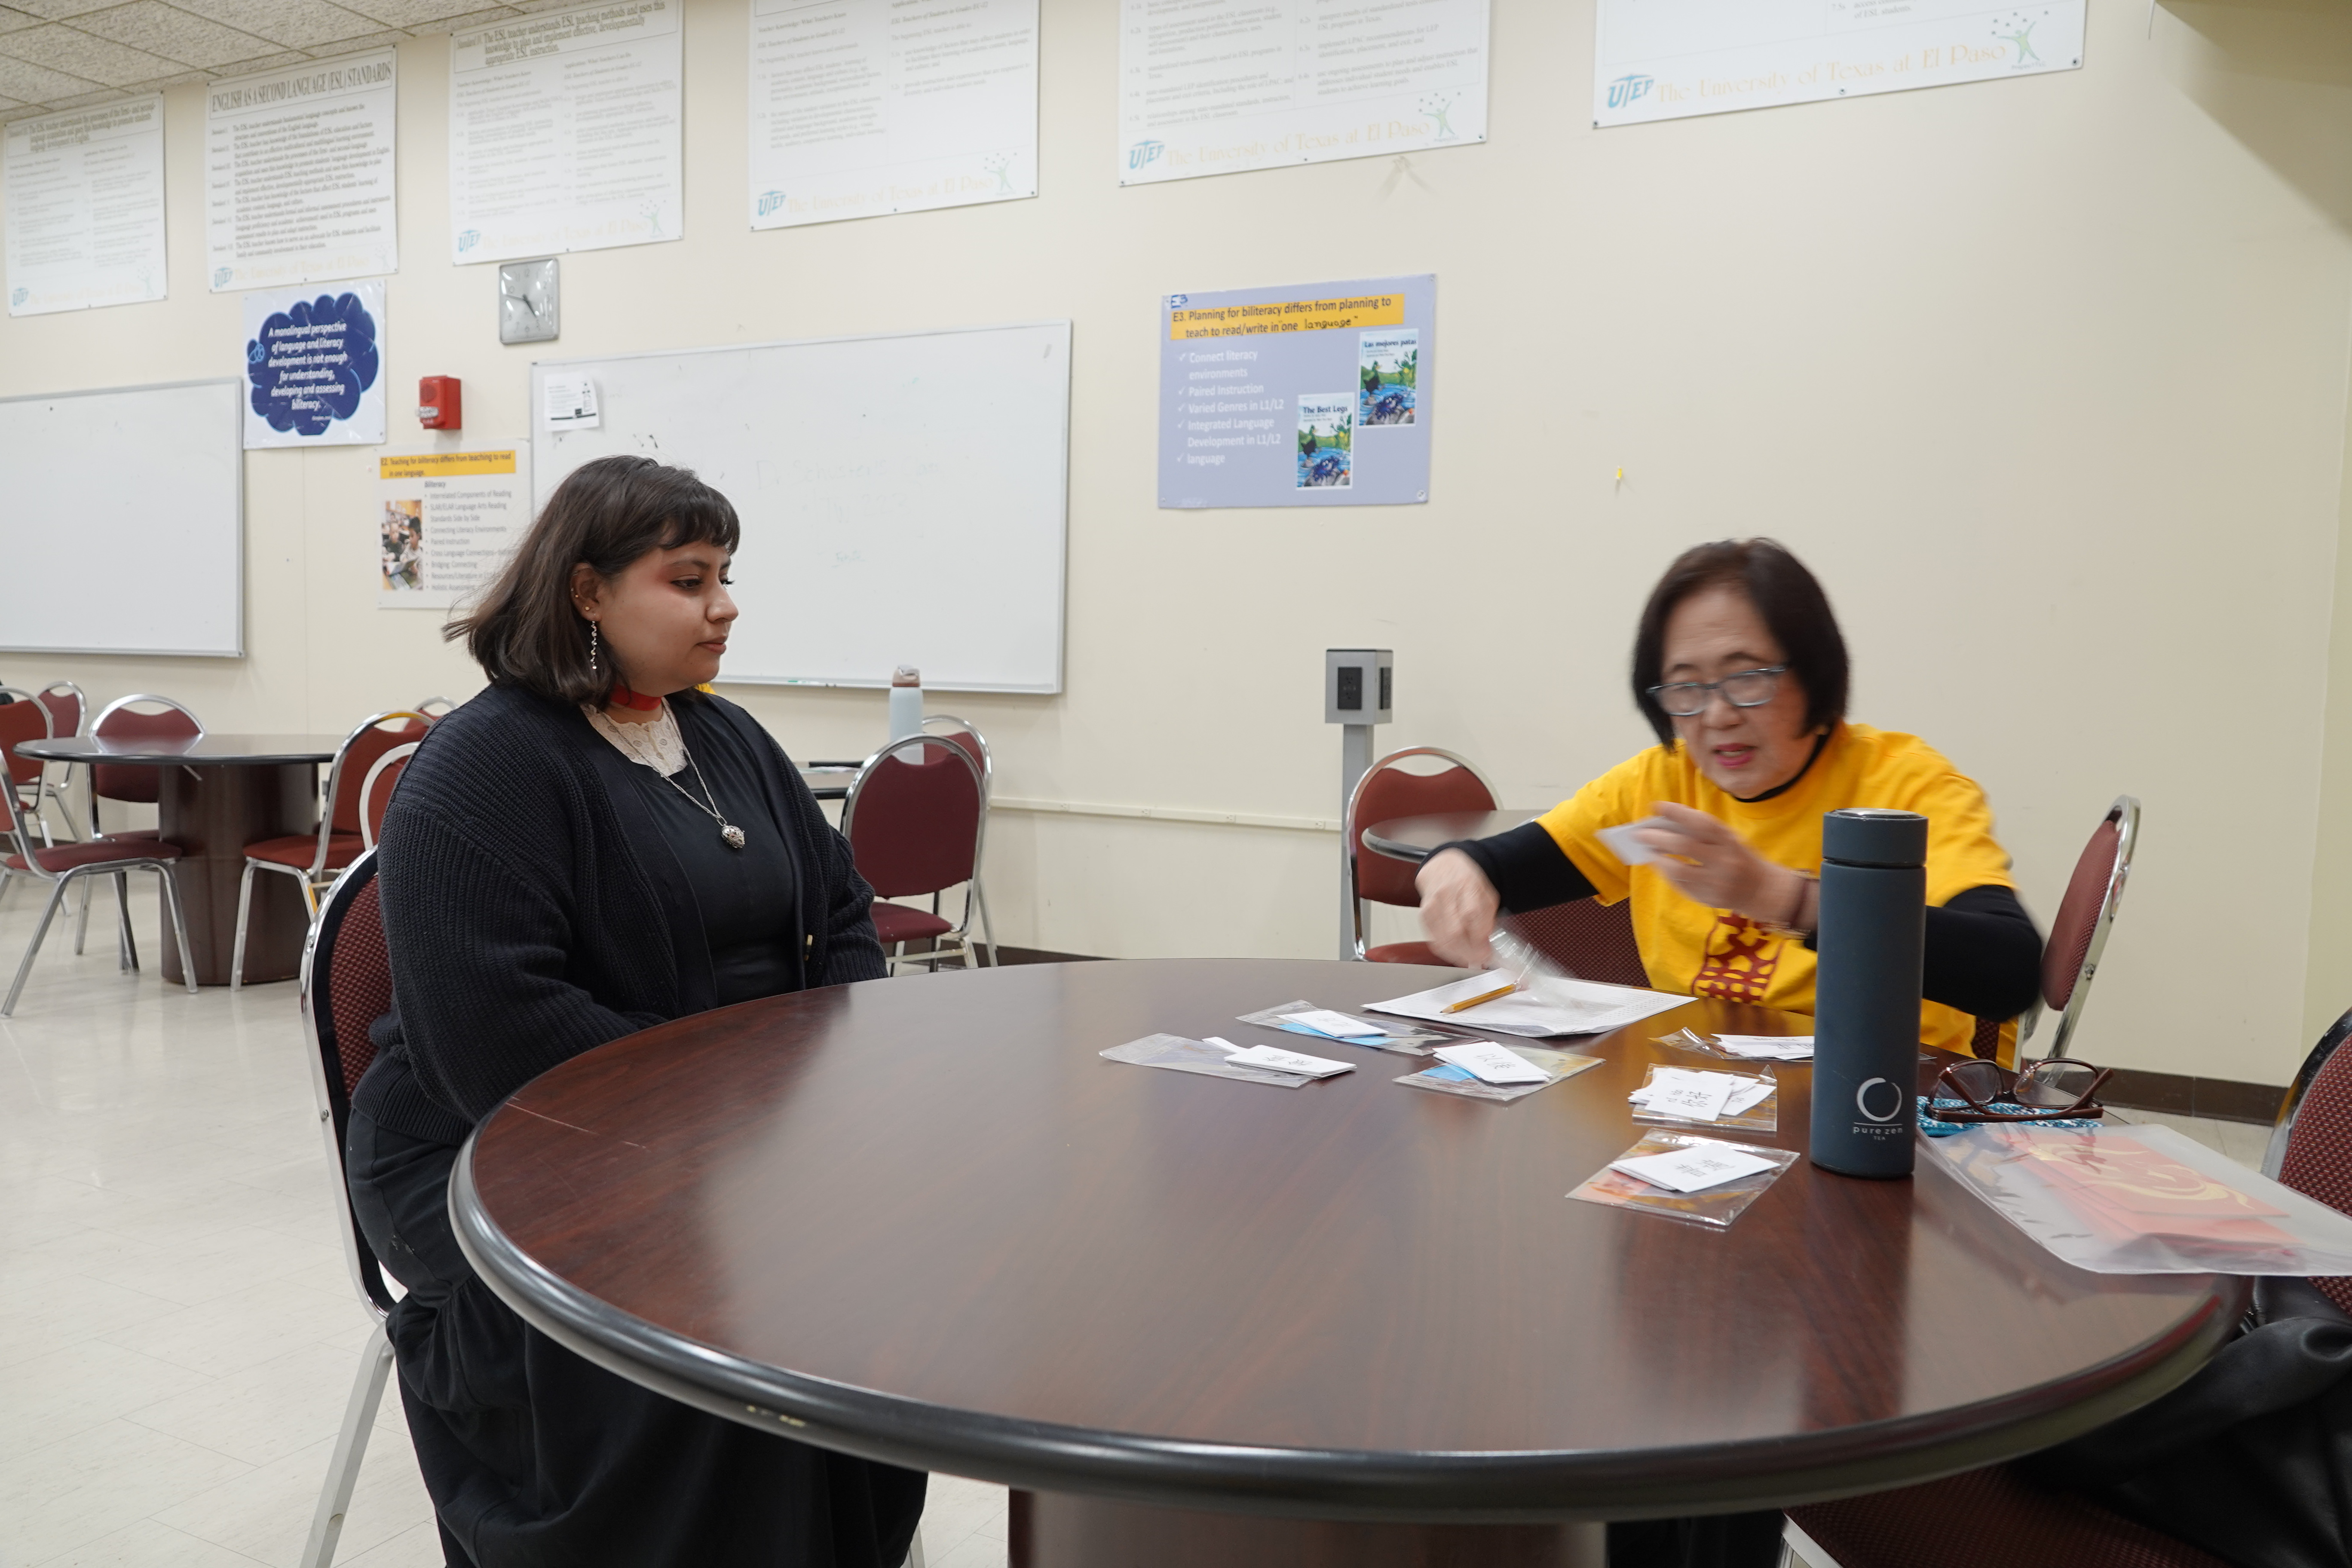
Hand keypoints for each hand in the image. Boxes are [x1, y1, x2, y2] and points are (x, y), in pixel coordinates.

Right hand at [1415, 849, 1500, 966]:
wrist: (1443, 867)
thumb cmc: (1467, 881)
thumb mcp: (1487, 893)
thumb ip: (1488, 918)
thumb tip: (1486, 945)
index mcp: (1467, 885)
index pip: (1472, 916)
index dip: (1480, 939)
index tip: (1488, 952)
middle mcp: (1446, 894)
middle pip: (1455, 932)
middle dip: (1470, 952)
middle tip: (1480, 959)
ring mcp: (1432, 905)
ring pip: (1443, 939)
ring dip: (1458, 955)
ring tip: (1470, 959)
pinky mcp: (1423, 915)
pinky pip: (1433, 940)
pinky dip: (1447, 951)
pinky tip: (1456, 953)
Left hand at [1636, 803, 1808, 926]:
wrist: (1762, 890)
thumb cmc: (1739, 857)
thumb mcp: (1729, 839)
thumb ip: (1704, 833)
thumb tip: (1667, 823)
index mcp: (1730, 841)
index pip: (1701, 822)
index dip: (1677, 812)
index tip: (1656, 806)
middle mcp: (1724, 861)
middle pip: (1684, 847)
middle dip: (1657, 838)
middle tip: (1638, 833)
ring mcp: (1717, 882)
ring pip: (1679, 870)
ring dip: (1658, 859)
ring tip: (1648, 851)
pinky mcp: (1709, 898)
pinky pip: (1682, 885)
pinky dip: (1668, 875)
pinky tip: (1661, 866)